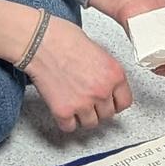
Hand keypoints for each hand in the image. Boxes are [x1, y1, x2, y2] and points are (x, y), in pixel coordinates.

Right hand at [24, 12, 132, 130]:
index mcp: (114, 74)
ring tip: (75, 104)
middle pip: (107, 114)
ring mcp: (83, 103)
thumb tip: (107, 84)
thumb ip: (106, 72)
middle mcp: (102, 91)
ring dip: (83, 116)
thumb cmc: (64, 38)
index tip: (110, 102)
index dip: (115, 102)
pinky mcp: (63, 111)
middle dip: (98, 108)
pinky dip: (66, 121)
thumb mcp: (98, 51)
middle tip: (88, 100)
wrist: (39, 41)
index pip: (125, 102)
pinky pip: (69, 127)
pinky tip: (64, 109)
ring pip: (90, 123)